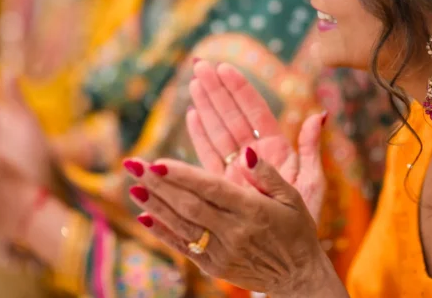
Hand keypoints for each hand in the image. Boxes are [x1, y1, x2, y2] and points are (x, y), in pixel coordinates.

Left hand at [122, 152, 347, 297]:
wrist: (298, 279)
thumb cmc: (296, 230)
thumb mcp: (294, 197)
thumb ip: (268, 174)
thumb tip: (246, 151)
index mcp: (253, 210)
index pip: (210, 189)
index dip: (182, 175)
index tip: (157, 161)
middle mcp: (235, 231)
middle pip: (189, 205)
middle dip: (158, 184)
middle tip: (133, 164)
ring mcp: (222, 251)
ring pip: (182, 225)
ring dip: (155, 205)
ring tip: (133, 185)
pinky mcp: (215, 267)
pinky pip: (184, 247)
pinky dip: (162, 232)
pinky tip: (143, 216)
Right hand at [188, 61, 325, 219]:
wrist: (286, 258)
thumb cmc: (304, 221)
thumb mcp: (312, 182)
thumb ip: (311, 148)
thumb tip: (320, 114)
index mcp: (277, 151)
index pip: (256, 113)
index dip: (240, 90)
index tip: (226, 68)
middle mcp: (254, 157)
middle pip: (232, 117)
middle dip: (217, 91)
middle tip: (201, 65)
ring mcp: (236, 170)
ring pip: (218, 132)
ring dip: (205, 106)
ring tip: (194, 82)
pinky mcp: (221, 186)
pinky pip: (208, 156)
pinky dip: (199, 135)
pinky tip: (192, 115)